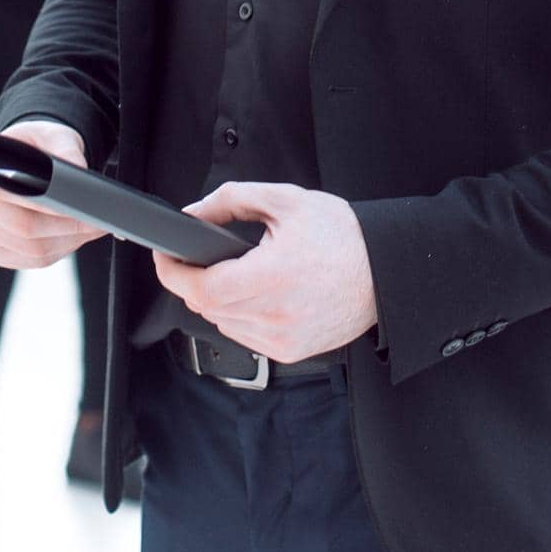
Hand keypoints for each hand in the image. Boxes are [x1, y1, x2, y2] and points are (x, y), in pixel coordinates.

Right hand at [0, 120, 106, 268]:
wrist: (20, 158)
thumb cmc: (36, 145)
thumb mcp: (53, 135)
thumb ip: (67, 150)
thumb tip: (79, 172)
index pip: (20, 203)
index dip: (58, 211)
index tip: (90, 212)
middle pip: (28, 233)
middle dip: (70, 229)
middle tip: (102, 222)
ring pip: (33, 251)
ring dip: (69, 242)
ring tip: (92, 228)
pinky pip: (31, 260)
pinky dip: (58, 251)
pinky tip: (73, 236)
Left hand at [152, 182, 379, 362]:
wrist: (383, 271)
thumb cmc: (342, 235)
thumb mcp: (285, 200)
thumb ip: (231, 200)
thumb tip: (193, 212)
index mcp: (271, 275)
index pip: (201, 288)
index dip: (173, 272)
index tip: (166, 256)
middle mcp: (275, 314)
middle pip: (206, 306)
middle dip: (195, 280)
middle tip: (202, 258)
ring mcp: (283, 338)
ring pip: (222, 324)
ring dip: (217, 300)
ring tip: (237, 274)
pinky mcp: (291, 351)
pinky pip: (245, 337)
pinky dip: (240, 317)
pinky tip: (256, 295)